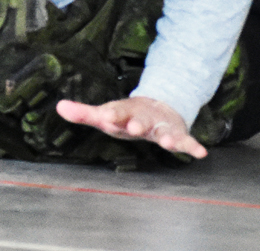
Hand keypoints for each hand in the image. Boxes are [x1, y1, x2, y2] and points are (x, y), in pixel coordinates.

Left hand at [56, 96, 207, 158]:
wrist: (159, 106)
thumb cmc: (127, 115)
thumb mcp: (106, 114)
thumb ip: (83, 113)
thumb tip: (59, 106)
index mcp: (125, 113)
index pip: (116, 112)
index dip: (111, 114)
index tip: (104, 115)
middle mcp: (143, 118)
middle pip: (140, 121)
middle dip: (136, 124)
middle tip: (133, 127)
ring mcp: (161, 126)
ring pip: (164, 131)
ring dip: (166, 136)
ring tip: (169, 142)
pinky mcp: (176, 134)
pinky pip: (186, 140)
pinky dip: (193, 146)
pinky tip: (201, 153)